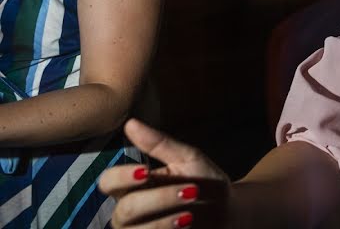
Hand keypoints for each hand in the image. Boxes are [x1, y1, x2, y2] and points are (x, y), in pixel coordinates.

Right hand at [99, 118, 230, 227]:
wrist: (228, 210)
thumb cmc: (205, 181)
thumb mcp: (188, 159)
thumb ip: (160, 144)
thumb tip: (131, 123)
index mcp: (134, 185)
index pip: (108, 182)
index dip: (120, 177)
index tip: (146, 171)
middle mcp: (130, 209)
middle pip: (124, 209)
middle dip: (158, 200)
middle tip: (191, 191)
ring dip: (163, 222)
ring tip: (190, 214)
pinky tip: (186, 224)